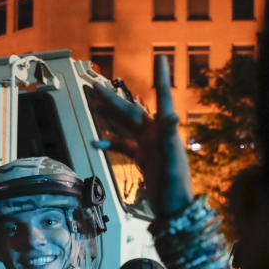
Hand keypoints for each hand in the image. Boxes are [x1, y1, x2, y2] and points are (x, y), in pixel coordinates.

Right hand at [93, 56, 192, 215]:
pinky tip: (96, 143)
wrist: (174, 210)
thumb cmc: (177, 189)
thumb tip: (171, 115)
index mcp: (164, 131)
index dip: (161, 78)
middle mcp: (156, 135)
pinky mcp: (143, 158)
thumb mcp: (173, 163)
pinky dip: (111, 143)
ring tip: (91, 103)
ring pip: (125, 125)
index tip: (160, 58)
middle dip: (113, 98)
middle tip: (95, 85)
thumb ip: (171, 139)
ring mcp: (149, 146)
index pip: (163, 98)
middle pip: (131, 111)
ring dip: (109, 115)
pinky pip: (124, 146)